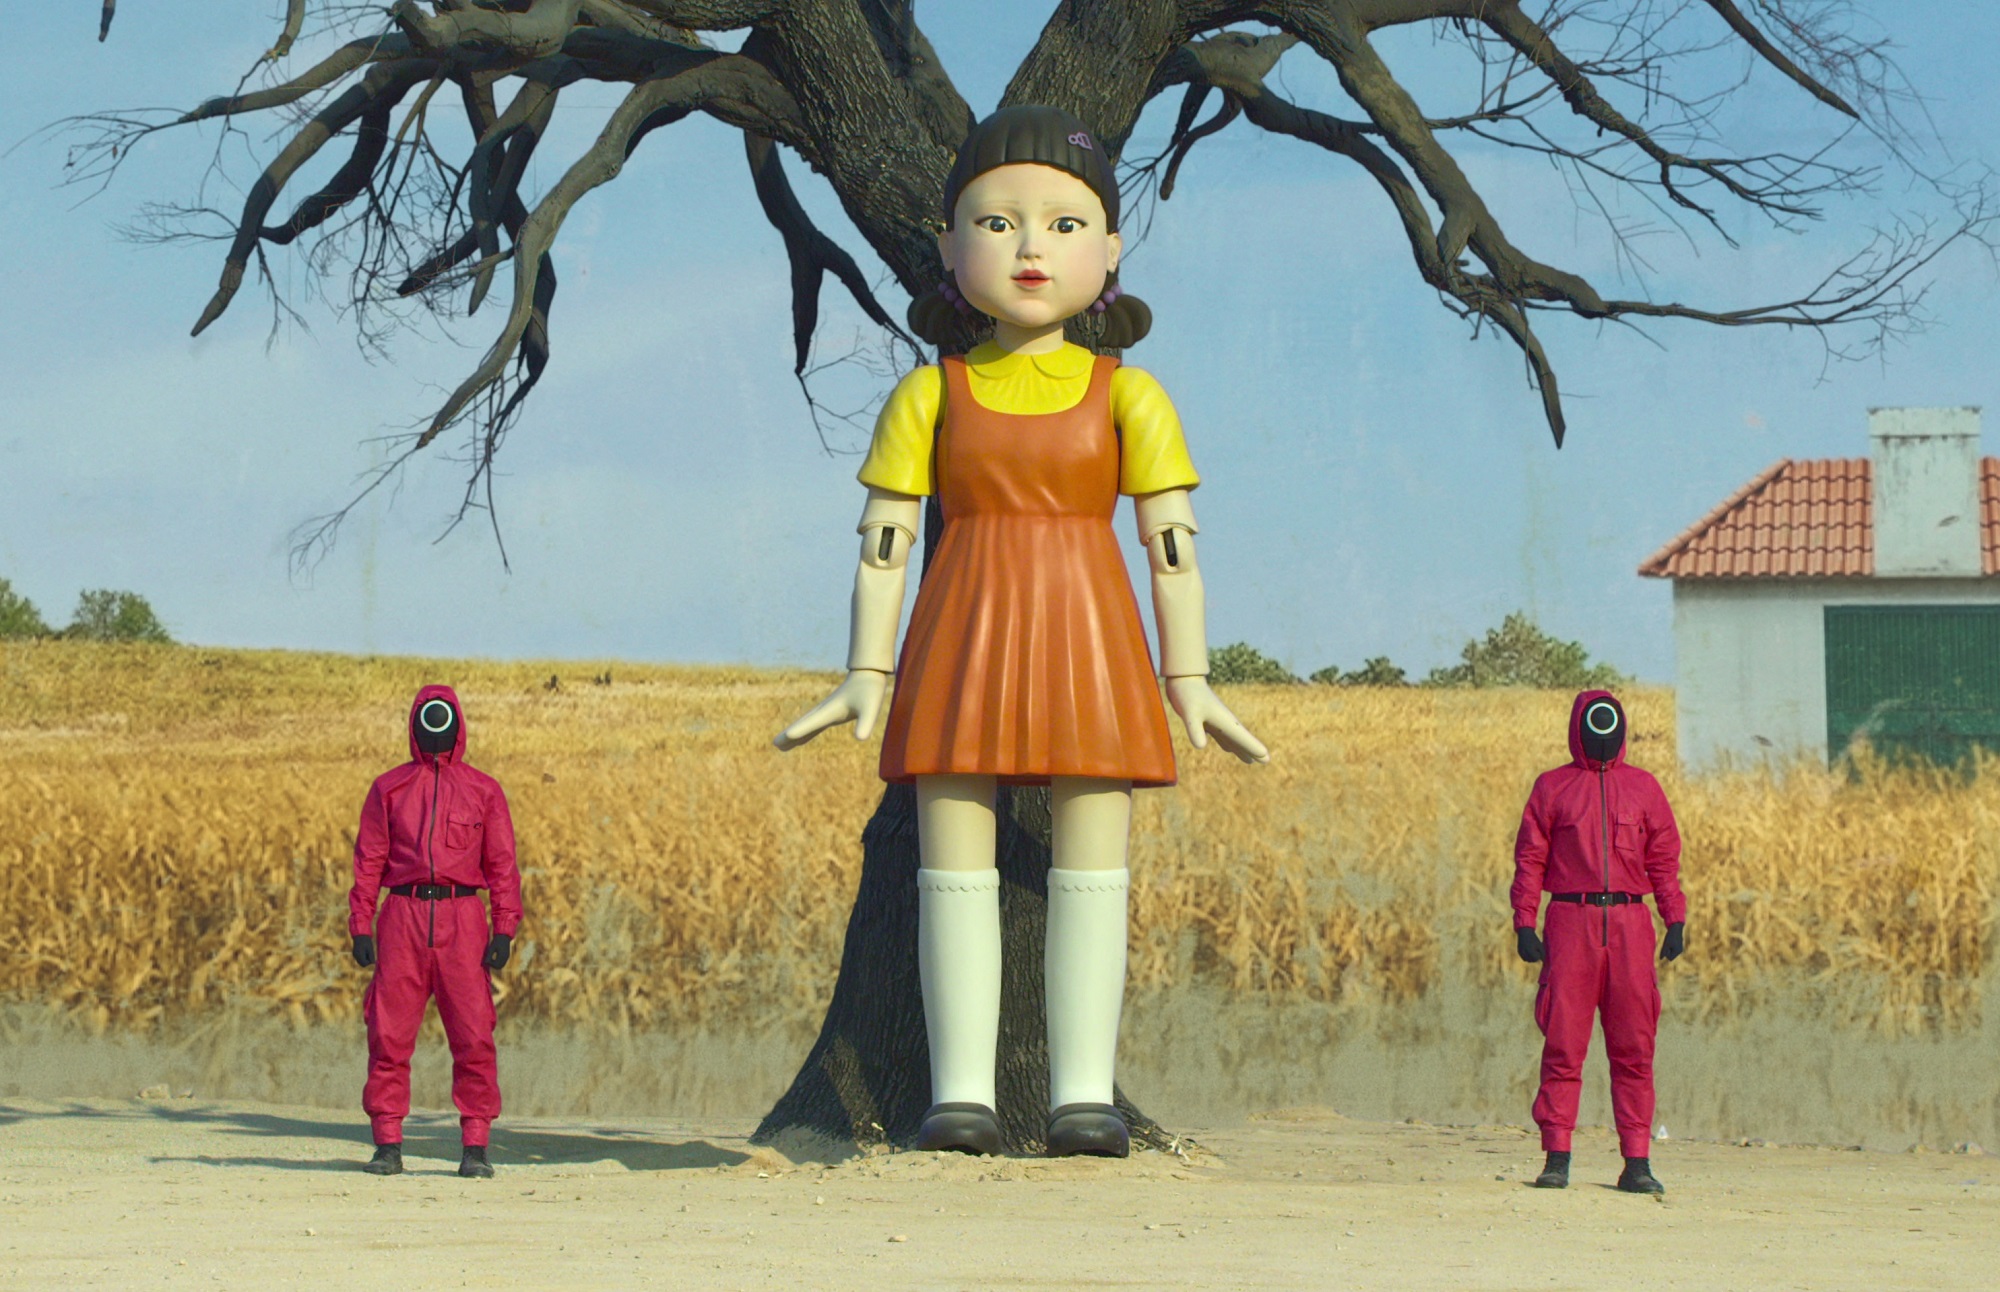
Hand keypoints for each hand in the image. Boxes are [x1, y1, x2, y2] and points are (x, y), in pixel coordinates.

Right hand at [351, 934, 375, 967]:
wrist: (360, 935)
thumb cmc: (366, 941)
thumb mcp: (370, 948)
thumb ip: (371, 956)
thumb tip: (373, 963)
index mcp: (359, 955)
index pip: (365, 964)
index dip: (369, 962)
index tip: (372, 956)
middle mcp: (356, 956)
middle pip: (362, 964)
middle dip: (367, 961)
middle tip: (370, 953)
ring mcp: (355, 955)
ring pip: (361, 962)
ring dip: (366, 959)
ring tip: (368, 952)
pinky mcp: (355, 953)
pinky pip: (360, 958)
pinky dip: (363, 957)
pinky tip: (365, 951)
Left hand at [482, 933, 512, 970]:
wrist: (505, 935)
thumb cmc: (497, 940)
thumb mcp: (492, 947)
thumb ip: (489, 955)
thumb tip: (485, 962)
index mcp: (502, 956)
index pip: (496, 965)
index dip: (491, 964)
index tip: (487, 960)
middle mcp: (506, 957)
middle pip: (499, 966)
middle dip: (493, 965)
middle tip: (488, 961)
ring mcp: (507, 956)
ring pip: (501, 965)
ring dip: (496, 964)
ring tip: (490, 959)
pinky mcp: (507, 955)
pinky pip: (503, 962)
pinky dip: (498, 962)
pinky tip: (494, 957)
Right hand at [774, 670, 889, 749]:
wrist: (868, 673)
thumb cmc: (870, 690)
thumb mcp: (871, 708)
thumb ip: (865, 723)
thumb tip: (860, 739)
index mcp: (831, 710)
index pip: (812, 723)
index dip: (800, 731)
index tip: (784, 738)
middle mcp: (824, 711)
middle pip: (803, 724)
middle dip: (789, 735)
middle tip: (775, 745)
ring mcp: (826, 711)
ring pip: (806, 725)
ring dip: (794, 735)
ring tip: (781, 746)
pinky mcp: (831, 712)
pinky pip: (814, 725)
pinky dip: (804, 732)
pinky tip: (800, 739)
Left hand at [1163, 676, 1269, 763]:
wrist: (1182, 679)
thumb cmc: (1187, 694)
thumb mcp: (1189, 713)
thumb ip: (1195, 729)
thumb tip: (1201, 747)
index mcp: (1224, 720)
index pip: (1243, 737)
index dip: (1254, 748)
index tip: (1266, 758)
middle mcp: (1223, 721)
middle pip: (1241, 739)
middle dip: (1253, 750)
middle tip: (1267, 760)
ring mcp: (1216, 721)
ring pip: (1232, 739)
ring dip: (1241, 749)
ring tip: (1250, 761)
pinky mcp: (1206, 720)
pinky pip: (1221, 736)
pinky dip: (1227, 744)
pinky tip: (1228, 749)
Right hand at [1515, 927, 1544, 962]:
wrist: (1525, 933)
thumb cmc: (1534, 939)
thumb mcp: (1540, 945)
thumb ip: (1542, 954)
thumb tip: (1542, 961)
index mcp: (1530, 950)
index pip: (1536, 959)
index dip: (1538, 955)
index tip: (1538, 950)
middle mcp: (1524, 952)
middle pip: (1532, 960)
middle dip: (1535, 957)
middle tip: (1535, 950)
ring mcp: (1521, 952)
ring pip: (1527, 960)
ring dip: (1531, 958)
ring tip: (1532, 951)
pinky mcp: (1519, 952)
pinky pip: (1524, 958)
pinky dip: (1527, 957)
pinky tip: (1529, 952)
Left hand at [1660, 922, 1684, 961]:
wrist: (1677, 927)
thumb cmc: (1670, 936)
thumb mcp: (1666, 944)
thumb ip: (1663, 952)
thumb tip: (1660, 958)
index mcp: (1677, 952)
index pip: (1670, 958)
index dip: (1666, 954)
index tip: (1666, 947)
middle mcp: (1680, 951)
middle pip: (1671, 955)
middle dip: (1667, 951)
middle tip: (1667, 943)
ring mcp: (1680, 948)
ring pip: (1671, 951)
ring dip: (1668, 948)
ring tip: (1668, 941)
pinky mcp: (1679, 944)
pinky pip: (1673, 948)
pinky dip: (1670, 945)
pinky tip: (1670, 939)